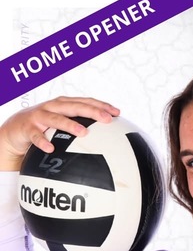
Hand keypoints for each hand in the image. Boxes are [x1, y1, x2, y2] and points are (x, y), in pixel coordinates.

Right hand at [0, 97, 119, 170]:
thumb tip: (108, 140)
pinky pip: (36, 136)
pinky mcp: (28, 129)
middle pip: (74, 107)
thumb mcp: (63, 123)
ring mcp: (39, 117)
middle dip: (91, 111)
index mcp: (63, 105)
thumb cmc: (45, 127)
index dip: (101, 105)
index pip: (85, 102)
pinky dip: (42, 141)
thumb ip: (81, 126)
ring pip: (55, 119)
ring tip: (83, 133)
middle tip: (107, 119)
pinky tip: (51, 148)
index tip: (117, 112)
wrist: (16, 129)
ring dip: (69, 125)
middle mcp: (52, 108)